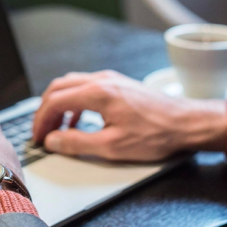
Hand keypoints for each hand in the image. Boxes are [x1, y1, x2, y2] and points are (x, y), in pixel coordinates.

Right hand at [33, 70, 226, 161]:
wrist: (187, 123)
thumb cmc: (156, 134)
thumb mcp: (112, 146)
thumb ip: (77, 143)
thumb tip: (53, 141)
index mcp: (98, 93)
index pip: (55, 101)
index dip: (41, 120)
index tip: (38, 137)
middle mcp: (102, 80)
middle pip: (59, 88)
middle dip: (45, 110)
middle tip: (41, 131)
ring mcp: (111, 80)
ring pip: (71, 85)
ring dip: (59, 104)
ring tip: (56, 127)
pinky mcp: (119, 85)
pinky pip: (86, 88)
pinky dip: (74, 103)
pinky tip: (78, 121)